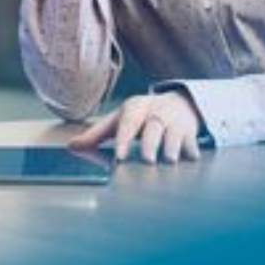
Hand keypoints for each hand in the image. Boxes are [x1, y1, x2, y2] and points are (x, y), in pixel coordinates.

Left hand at [69, 91, 203, 163]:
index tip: (120, 156)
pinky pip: (192, 141)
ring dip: (172, 148)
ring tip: (169, 160)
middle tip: (147, 160)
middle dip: (150, 144)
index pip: (128, 124)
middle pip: (153, 128)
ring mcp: (174, 121)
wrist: (178, 104)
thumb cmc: (140, 117)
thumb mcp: (118, 121)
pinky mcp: (190, 131)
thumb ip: (95, 135)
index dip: (123, 139)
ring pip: (174, 134)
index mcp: (135, 108)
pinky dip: (192, 150)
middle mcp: (155, 113)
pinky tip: (190, 158)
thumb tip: (72, 146)